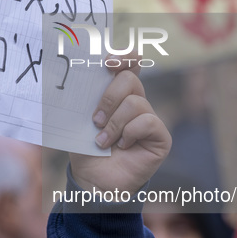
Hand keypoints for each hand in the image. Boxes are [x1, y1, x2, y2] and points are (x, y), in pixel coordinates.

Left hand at [69, 54, 171, 195]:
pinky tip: (123, 146)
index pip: (128, 63)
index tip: (107, 61)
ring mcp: (149, 118)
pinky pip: (147, 122)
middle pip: (129, 79)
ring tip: (102, 141)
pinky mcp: (160, 136)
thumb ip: (85, 97)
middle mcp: (135, 102)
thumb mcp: (79, 120)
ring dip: (114, 123)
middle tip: (95, 119)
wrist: (92, 180)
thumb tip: (76, 75)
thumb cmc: (85, 149)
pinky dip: (129, 133)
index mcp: (116, 93)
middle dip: (109, 97)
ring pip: (136, 102)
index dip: (123, 56)